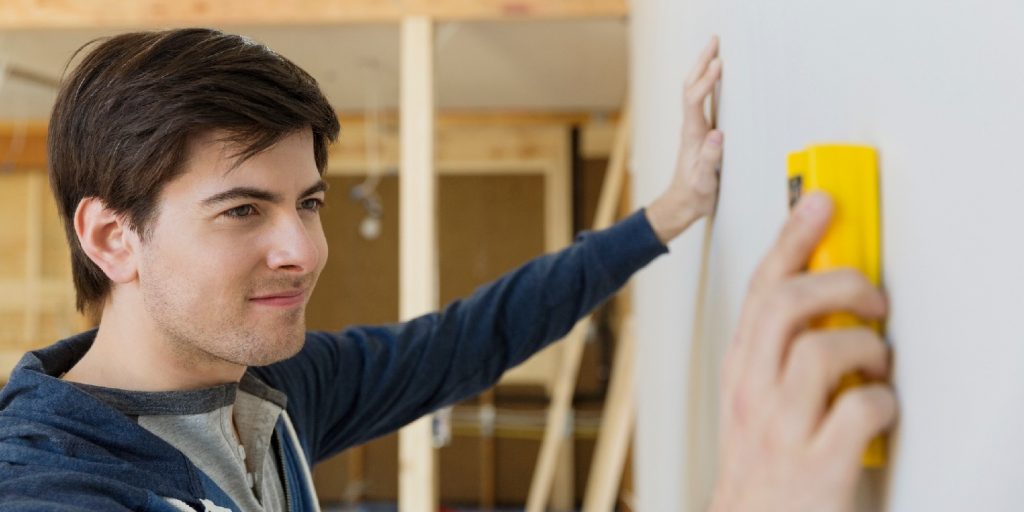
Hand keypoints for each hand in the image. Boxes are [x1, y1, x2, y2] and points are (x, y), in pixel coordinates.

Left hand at [646, 36, 723, 242]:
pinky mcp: (700, 132)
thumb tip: (717, 135)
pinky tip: (715, 77)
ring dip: (702, 68)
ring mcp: (694, 128)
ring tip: (714, 49)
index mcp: (692, 136)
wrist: (682, 204)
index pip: (695, 100)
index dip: (706, 82)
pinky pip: (701, 100)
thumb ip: (710, 159)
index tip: (719, 65)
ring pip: (693, 91)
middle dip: (701, 63)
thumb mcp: (704, 181)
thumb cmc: (695, 195)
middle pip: (690, 87)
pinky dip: (707, 83)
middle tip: (714, 41)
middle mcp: (691, 128)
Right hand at [709, 192, 896, 511]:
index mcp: (742, 372)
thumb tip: (822, 301)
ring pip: (821, 350)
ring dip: (864, 346)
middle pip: (785, 305)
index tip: (819, 203)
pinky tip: (879, 407)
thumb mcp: (755, 398)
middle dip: (838, 282)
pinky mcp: (816, 465)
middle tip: (869, 295)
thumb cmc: (763, 466)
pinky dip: (882, 400)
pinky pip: (859, 409)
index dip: (791, 238)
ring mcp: (781, 428)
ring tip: (875, 358)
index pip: (760, 289)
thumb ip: (778, 352)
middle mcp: (754, 393)